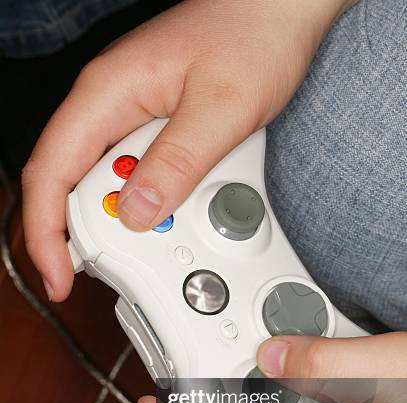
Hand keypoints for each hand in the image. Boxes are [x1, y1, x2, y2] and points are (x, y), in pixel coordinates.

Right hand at [22, 0, 354, 301]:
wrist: (282, 9)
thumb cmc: (254, 34)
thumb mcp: (222, 107)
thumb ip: (177, 161)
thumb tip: (138, 213)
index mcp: (108, 94)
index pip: (50, 172)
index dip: (46, 233)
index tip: (58, 276)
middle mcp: (110, 106)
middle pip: (73, 185)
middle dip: (92, 232)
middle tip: (127, 263)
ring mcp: (131, 116)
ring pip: (110, 183)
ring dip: (131, 217)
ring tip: (172, 226)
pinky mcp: (155, 127)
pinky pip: (140, 173)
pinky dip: (154, 200)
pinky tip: (180, 206)